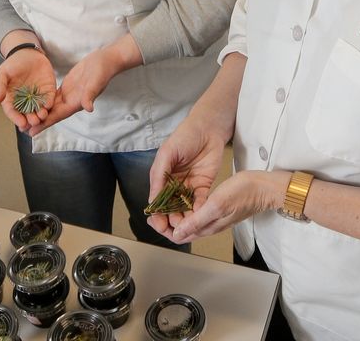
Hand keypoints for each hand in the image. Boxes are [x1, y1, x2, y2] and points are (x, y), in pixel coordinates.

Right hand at [0, 49, 56, 132]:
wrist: (28, 53)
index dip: (16, 118)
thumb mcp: (2, 73)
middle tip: (34, 122)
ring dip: (41, 114)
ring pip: (39, 109)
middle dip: (31, 119)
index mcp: (12, 99)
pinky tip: (49, 105)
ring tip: (42, 116)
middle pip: (27, 114)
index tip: (21, 123)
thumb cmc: (13, 63)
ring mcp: (37, 97)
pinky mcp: (48, 91)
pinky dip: (49, 103)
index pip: (13, 111)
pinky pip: (49, 99)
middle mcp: (25, 101)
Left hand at [29, 46, 125, 133]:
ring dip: (39, 113)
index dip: (45, 124)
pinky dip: (43, 102)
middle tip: (21, 129)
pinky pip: (52, 97)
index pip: (57, 116)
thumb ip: (90, 95)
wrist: (105, 61)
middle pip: (51, 114)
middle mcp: (70, 101)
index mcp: (76, 103)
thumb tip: (89, 108)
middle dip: (38, 122)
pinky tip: (34, 103)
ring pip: (50, 107)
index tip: (31, 132)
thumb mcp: (96, 82)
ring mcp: (68, 94)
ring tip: (24, 118)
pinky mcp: (66, 87)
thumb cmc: (102, 72)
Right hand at [146, 113, 229, 238]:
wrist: (207, 128)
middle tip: (175, 230)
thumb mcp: (167, 154)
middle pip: (170, 209)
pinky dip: (199, 209)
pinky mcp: (203, 186)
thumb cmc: (184, 136)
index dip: (157, 215)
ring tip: (188, 226)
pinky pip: (200, 201)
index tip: (159, 225)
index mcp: (161, 178)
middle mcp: (173, 185)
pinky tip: (200, 215)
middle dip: (172, 221)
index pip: (157, 201)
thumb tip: (153, 200)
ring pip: (184, 208)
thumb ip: (159, 176)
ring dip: (186, 218)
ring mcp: (188, 186)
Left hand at [162, 170, 286, 244]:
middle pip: (181, 229)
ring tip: (163, 202)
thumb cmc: (244, 194)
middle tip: (154, 209)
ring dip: (174, 214)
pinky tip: (180, 197)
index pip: (179, 236)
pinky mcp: (216, 207)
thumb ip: (197, 220)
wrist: (264, 188)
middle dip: (165, 222)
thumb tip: (178, 233)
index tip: (153, 217)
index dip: (164, 229)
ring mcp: (213, 216)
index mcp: (207, 226)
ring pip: (188, 220)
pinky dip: (185, 207)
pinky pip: (196, 211)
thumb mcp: (217, 204)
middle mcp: (208, 224)